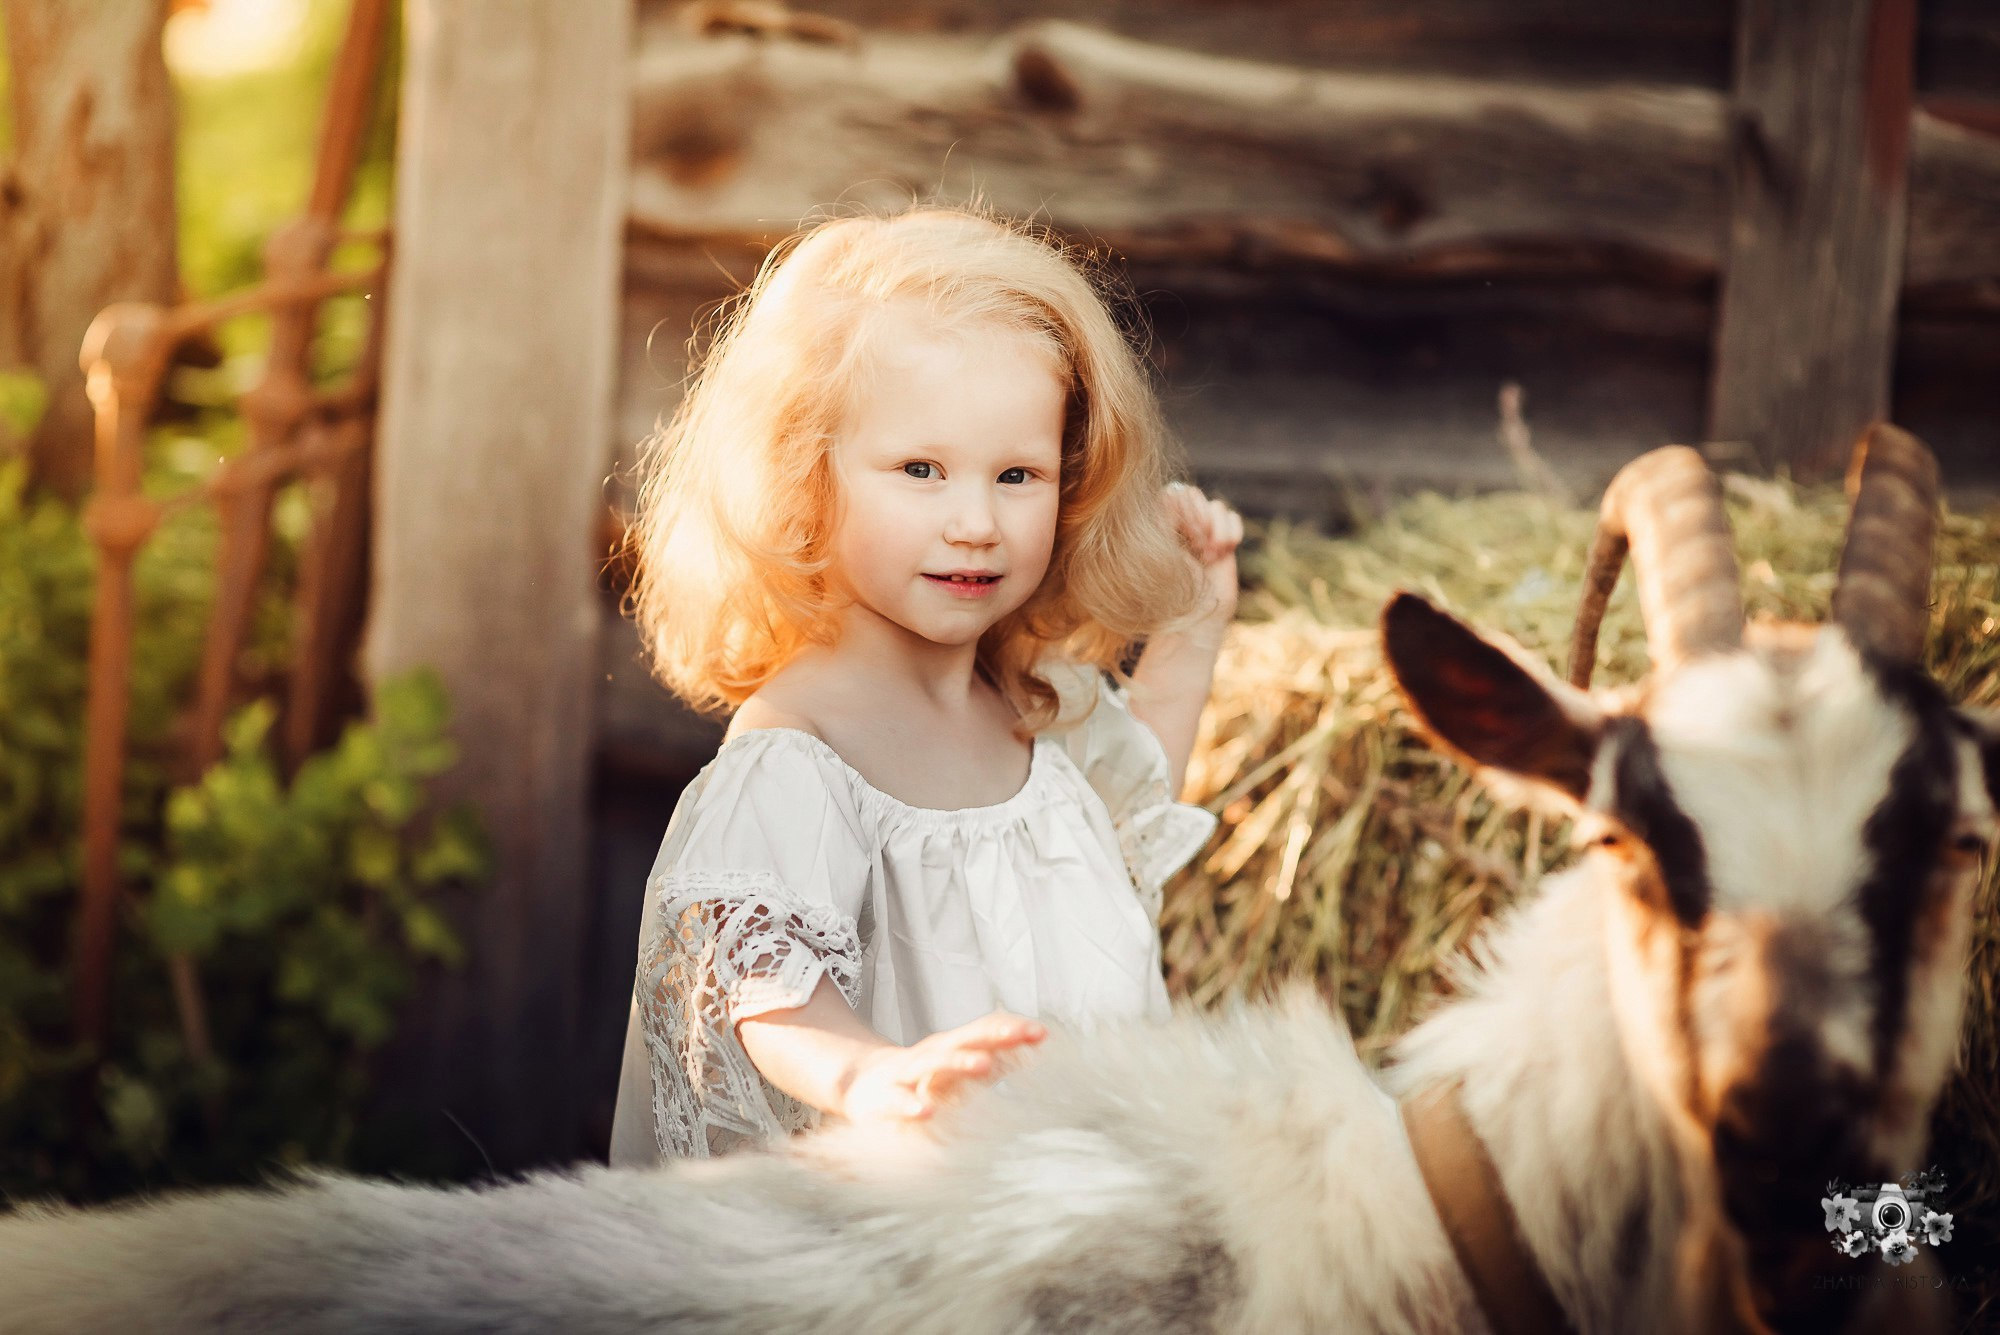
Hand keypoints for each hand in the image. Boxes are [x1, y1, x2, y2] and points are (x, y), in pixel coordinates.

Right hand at [837, 1011, 1044, 1123]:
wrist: (865, 1084)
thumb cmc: (925, 1078)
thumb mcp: (963, 1064)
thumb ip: (1000, 1058)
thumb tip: (1040, 1045)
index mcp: (954, 1046)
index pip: (986, 1031)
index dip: (1013, 1029)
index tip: (1042, 1032)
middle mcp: (934, 1053)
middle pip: (966, 1039)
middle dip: (994, 1035)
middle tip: (1022, 1034)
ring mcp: (910, 1073)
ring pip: (936, 1063)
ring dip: (960, 1062)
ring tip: (985, 1064)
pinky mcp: (887, 1096)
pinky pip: (900, 1100)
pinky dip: (912, 1105)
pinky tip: (927, 1111)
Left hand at [1163, 481, 1242, 624]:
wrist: (1196, 620)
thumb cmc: (1171, 592)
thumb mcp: (1161, 555)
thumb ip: (1162, 522)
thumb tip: (1170, 493)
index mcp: (1160, 527)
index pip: (1171, 494)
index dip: (1182, 508)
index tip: (1185, 534)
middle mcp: (1181, 526)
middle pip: (1194, 494)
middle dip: (1201, 518)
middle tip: (1200, 547)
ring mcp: (1205, 533)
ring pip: (1217, 505)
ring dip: (1217, 528)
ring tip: (1212, 555)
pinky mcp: (1225, 542)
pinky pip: (1234, 517)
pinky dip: (1232, 530)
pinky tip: (1226, 551)